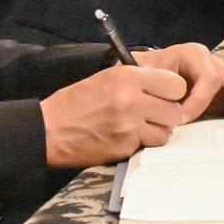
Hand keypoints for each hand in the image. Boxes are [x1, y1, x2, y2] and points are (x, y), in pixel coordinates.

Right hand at [40, 62, 189, 166]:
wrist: (47, 130)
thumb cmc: (75, 102)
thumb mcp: (105, 78)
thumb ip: (137, 79)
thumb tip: (166, 83)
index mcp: (127, 77)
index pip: (176, 84)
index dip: (173, 92)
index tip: (164, 96)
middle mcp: (131, 99)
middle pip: (176, 109)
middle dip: (168, 113)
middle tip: (154, 114)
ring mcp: (129, 125)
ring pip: (167, 130)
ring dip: (158, 130)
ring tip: (140, 126)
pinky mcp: (125, 146)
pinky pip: (150, 144)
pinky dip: (143, 143)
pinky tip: (128, 137)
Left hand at [133, 43, 223, 123]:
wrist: (140, 79)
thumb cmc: (140, 75)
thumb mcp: (135, 72)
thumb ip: (138, 76)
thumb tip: (145, 88)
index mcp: (192, 55)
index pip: (208, 77)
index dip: (199, 100)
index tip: (182, 119)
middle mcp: (212, 64)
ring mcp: (222, 78)